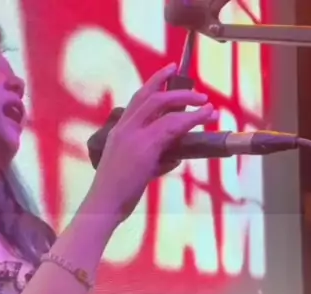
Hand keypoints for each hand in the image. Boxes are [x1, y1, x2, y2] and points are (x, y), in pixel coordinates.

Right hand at [86, 62, 215, 221]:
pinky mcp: (144, 146)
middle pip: (151, 96)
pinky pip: (172, 125)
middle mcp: (124, 129)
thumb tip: (176, 154)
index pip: (137, 100)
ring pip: (163, 105)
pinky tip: (204, 118)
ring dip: (188, 101)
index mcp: (118, 132)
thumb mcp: (133, 169)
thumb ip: (154, 157)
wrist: (103, 205)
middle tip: (198, 93)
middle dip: (177, 90)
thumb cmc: (116, 194)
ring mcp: (132, 135)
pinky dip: (191, 119)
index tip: (169, 71)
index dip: (155, 82)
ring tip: (206, 106)